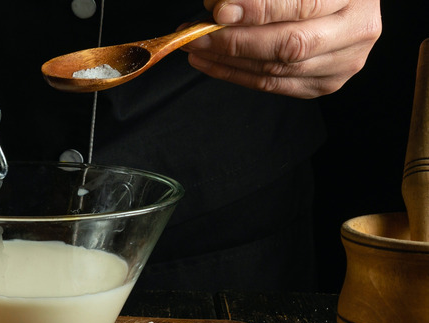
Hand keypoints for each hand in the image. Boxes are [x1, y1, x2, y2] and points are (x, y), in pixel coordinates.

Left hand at [181, 0, 381, 97]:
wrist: (338, 0)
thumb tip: (218, 6)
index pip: (304, 4)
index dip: (259, 10)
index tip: (220, 11)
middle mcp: (358, 30)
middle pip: (290, 45)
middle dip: (234, 41)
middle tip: (195, 33)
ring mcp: (344, 62)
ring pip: (276, 69)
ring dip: (226, 60)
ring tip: (194, 46)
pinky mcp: (325, 84)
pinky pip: (272, 85)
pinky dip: (235, 74)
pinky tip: (210, 62)